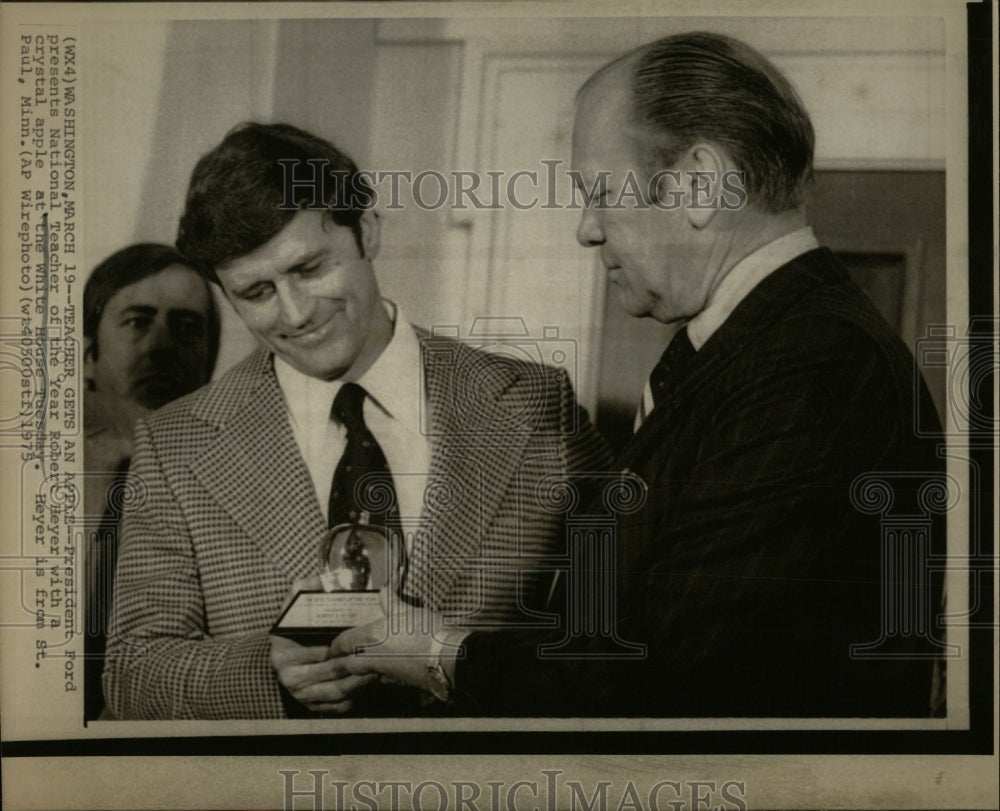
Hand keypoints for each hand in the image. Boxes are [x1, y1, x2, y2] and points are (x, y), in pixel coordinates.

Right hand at [269, 576, 375, 713]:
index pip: (320, 648)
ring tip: (379, 669)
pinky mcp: (311, 707)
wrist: (284, 656)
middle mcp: (287, 674)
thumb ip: (304, 588)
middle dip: (357, 664)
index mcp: (282, 647)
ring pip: (336, 691)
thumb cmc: (295, 628)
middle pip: (331, 671)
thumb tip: (322, 577)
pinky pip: (337, 706)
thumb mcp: (294, 606)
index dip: (344, 645)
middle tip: (380, 655)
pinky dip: (355, 698)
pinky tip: (369, 685)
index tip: (365, 639)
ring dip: (360, 682)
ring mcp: (299, 693)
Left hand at [329, 587, 452, 694]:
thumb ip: (391, 599)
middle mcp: (373, 657)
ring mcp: (385, 674)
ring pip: (362, 676)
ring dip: (355, 674)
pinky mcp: (399, 684)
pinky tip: (382, 675)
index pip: (343, 642)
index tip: (331, 648)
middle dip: (338, 665)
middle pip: (347, 664)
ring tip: (354, 672)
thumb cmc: (429, 632)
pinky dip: (377, 678)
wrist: (451, 659)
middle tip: (332, 665)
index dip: (334, 646)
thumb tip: (384, 587)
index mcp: (372, 636)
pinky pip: (381, 681)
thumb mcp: (408, 610)